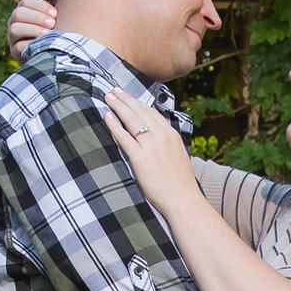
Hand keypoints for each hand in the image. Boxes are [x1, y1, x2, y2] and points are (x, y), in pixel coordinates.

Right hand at [8, 0, 56, 57]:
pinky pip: (18, 47)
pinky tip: (43, 45)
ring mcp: (13, 37)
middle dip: (37, 17)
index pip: (26, 1)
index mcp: (24, 9)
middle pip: (19, 13)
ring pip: (15, 28)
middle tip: (53, 23)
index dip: (40, 6)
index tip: (55, 13)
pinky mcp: (16, 53)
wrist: (56, 52)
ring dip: (33, 29)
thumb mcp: (54, 13)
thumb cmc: (55, 28)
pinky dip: (30, 45)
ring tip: (48, 33)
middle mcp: (14, 21)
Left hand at [99, 86, 199, 212]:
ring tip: (108, 98)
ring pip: (131, 119)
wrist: (183, 200)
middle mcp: (162, 136)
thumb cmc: (180, 184)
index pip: (152, 113)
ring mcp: (151, 146)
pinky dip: (114, 125)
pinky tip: (107, 116)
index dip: (138, 103)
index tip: (129, 97)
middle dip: (126, 99)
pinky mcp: (140, 158)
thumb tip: (158, 142)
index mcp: (172, 135)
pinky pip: (124, 137)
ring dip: (118, 106)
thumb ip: (168, 146)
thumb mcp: (178, 157)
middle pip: (140, 111)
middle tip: (114, 90)